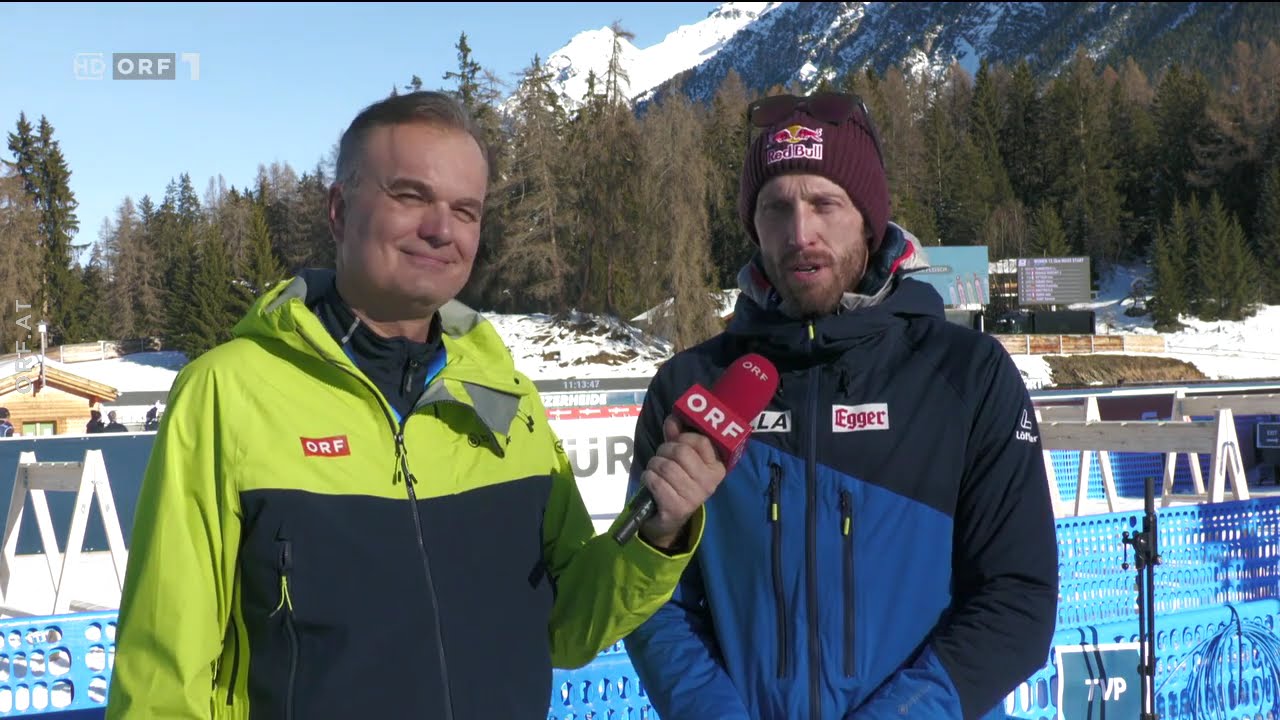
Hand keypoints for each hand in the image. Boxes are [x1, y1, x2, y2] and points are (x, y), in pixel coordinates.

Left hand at [639, 416, 727, 550]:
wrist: (667, 519)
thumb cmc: (676, 483)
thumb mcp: (679, 458)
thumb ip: (677, 436)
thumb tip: (673, 418)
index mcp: (716, 468)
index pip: (701, 441)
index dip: (683, 438)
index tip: (677, 443)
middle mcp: (710, 483)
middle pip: (681, 451)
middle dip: (664, 451)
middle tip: (662, 460)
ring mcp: (695, 497)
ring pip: (665, 465)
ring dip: (653, 465)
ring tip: (655, 472)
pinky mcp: (677, 508)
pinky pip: (655, 481)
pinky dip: (648, 478)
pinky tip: (651, 484)